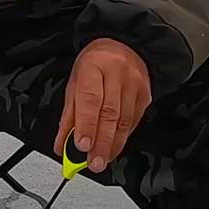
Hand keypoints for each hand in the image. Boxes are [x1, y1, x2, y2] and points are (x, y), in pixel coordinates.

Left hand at [54, 38, 150, 172]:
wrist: (124, 45)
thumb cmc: (95, 64)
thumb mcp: (74, 84)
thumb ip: (69, 116)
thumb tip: (62, 144)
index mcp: (94, 67)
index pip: (90, 100)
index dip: (87, 126)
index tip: (82, 147)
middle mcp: (117, 74)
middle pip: (110, 114)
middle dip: (101, 143)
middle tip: (93, 163)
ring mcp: (134, 84)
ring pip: (124, 121)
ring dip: (112, 145)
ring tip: (102, 161)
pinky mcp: (146, 95)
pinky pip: (134, 121)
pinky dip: (122, 138)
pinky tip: (114, 148)